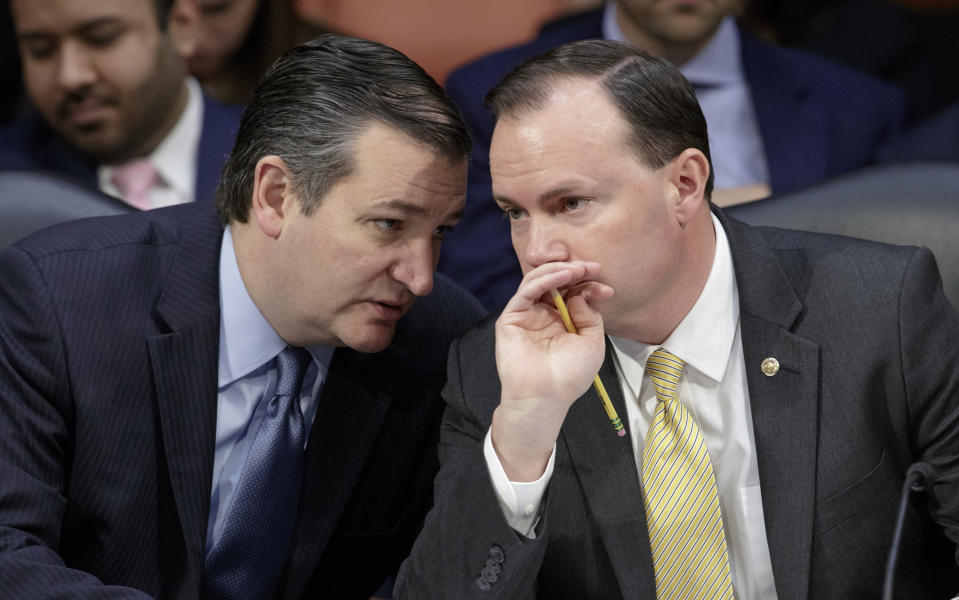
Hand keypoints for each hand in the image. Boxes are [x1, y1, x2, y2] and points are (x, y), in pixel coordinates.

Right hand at [491, 261, 612, 480]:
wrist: (547, 396)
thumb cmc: (569, 376)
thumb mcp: (592, 342)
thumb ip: (589, 315)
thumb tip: (579, 294)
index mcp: (561, 322)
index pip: (572, 293)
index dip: (588, 286)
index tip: (605, 287)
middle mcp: (543, 315)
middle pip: (555, 283)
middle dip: (575, 272)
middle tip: (592, 268)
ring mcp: (527, 315)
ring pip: (538, 281)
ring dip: (560, 271)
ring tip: (578, 270)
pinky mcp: (512, 317)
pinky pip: (526, 291)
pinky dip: (545, 279)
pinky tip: (563, 276)